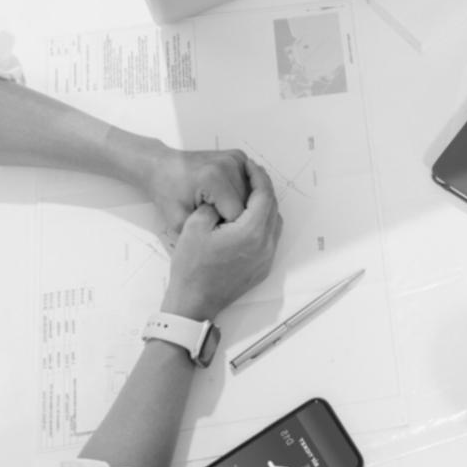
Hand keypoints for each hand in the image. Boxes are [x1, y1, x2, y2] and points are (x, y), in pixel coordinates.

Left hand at [145, 146, 251, 236]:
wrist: (162, 167)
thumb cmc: (168, 192)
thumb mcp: (179, 222)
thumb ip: (203, 232)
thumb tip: (228, 241)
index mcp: (213, 179)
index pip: (237, 215)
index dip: (225, 228)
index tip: (211, 228)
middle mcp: (228, 164)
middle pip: (247, 204)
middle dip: (233, 216)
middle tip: (213, 218)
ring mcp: (236, 158)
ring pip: (252, 194)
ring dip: (239, 205)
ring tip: (217, 207)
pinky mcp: (239, 156)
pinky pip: (249, 183)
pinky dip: (240, 193)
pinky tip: (224, 196)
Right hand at [163, 157, 281, 320]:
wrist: (193, 302)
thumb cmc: (191, 267)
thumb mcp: (194, 226)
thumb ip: (215, 204)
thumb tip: (226, 197)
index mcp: (251, 232)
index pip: (264, 195)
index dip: (258, 176)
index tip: (250, 165)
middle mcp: (265, 245)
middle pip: (272, 207)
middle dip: (263, 188)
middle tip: (250, 175)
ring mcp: (266, 258)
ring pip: (274, 223)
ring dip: (265, 205)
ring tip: (248, 194)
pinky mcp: (263, 268)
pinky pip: (270, 238)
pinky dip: (263, 223)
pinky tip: (247, 218)